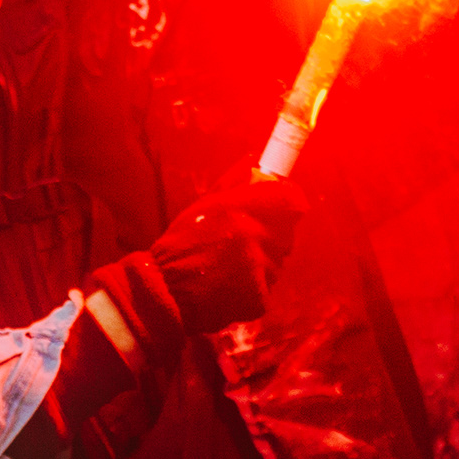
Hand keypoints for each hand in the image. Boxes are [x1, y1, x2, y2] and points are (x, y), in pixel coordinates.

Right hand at [149, 171, 307, 331]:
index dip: (288, 202)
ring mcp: (261, 269)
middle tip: (246, 241)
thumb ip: (233, 183)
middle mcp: (258, 236)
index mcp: (245, 208)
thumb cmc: (182, 243)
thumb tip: (253, 161)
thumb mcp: (204, 205)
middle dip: (272, 234)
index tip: (281, 204)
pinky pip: (267, 287)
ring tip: (231, 266)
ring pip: (277, 261)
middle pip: (286, 232)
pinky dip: (254, 288)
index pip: (293, 200)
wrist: (165, 291)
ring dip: (263, 262)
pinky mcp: (260, 297)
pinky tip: (229, 286)